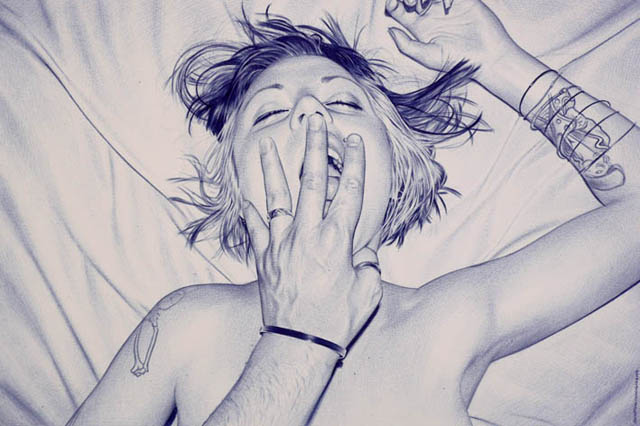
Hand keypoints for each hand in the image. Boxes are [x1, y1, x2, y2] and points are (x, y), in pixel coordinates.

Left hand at [242, 113, 382, 348]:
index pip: (349, 192)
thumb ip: (369, 264)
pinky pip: (255, 225)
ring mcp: (282, 242)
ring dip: (275, 167)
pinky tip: (245, 192)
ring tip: (270, 143)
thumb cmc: (336, 320)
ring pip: (277, 196)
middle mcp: (308, 234)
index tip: (353, 140)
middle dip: (315, 147)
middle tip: (314, 121)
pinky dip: (250, 208)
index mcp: (338, 240)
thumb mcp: (368, 291)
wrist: (298, 343)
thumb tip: (364, 251)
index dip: (353, 163)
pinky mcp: (264, 256)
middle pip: (313, 181)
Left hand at [385, 0, 517, 82]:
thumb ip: (406, 45)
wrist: (486, 57)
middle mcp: (429, 13)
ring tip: (424, 2)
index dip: (391, 4)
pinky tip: (445, 3)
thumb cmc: (457, 61)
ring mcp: (444, 4)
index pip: (398, 9)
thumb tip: (389, 30)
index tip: (391, 4)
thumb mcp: (427, 56)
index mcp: (418, 26)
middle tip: (412, 5)